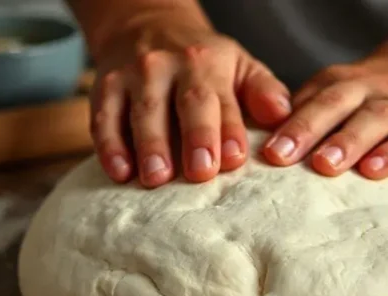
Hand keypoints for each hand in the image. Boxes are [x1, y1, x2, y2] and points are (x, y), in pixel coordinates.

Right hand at [90, 22, 289, 186]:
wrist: (145, 25)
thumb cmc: (202, 61)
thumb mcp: (238, 65)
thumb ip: (262, 91)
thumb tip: (283, 115)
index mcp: (208, 64)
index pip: (220, 99)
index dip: (228, 130)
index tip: (234, 160)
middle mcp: (170, 66)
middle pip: (184, 104)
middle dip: (193, 138)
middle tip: (199, 174)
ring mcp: (134, 75)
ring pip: (142, 112)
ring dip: (148, 147)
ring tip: (155, 179)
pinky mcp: (105, 88)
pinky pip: (104, 118)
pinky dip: (109, 146)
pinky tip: (118, 172)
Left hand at [262, 40, 387, 182]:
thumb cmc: (371, 94)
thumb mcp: (338, 89)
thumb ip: (307, 111)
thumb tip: (262, 141)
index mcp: (353, 86)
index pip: (325, 102)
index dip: (301, 127)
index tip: (275, 153)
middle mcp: (387, 97)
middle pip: (365, 114)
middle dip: (343, 140)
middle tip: (321, 165)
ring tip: (370, 171)